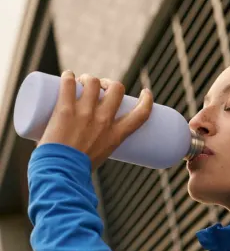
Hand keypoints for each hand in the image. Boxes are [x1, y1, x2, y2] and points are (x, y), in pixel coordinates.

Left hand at [38, 71, 153, 170]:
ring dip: (88, 79)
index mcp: (116, 135)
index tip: (146, 93)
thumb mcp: (100, 157)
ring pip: (93, 82)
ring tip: (80, 83)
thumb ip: (98, 145)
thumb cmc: (78, 171)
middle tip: (100, 87)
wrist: (61, 173)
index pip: (141, 114)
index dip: (147, 100)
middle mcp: (104, 121)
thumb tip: (89, 141)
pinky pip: (69, 83)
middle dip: (110, 83)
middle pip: (116, 89)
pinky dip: (68, 76)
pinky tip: (68, 76)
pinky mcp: (65, 109)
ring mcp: (85, 113)